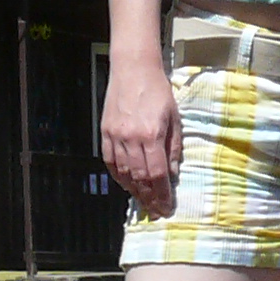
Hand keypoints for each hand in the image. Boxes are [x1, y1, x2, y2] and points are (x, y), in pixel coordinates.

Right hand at [103, 63, 181, 216]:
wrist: (133, 69)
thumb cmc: (158, 92)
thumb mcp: (174, 118)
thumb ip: (174, 148)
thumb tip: (172, 174)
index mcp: (151, 134)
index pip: (157, 174)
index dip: (162, 194)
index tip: (167, 207)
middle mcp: (131, 138)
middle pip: (139, 178)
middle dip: (149, 198)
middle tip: (156, 211)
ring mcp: (115, 136)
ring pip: (123, 172)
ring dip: (134, 190)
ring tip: (144, 202)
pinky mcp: (105, 132)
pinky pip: (110, 162)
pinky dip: (118, 176)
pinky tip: (127, 184)